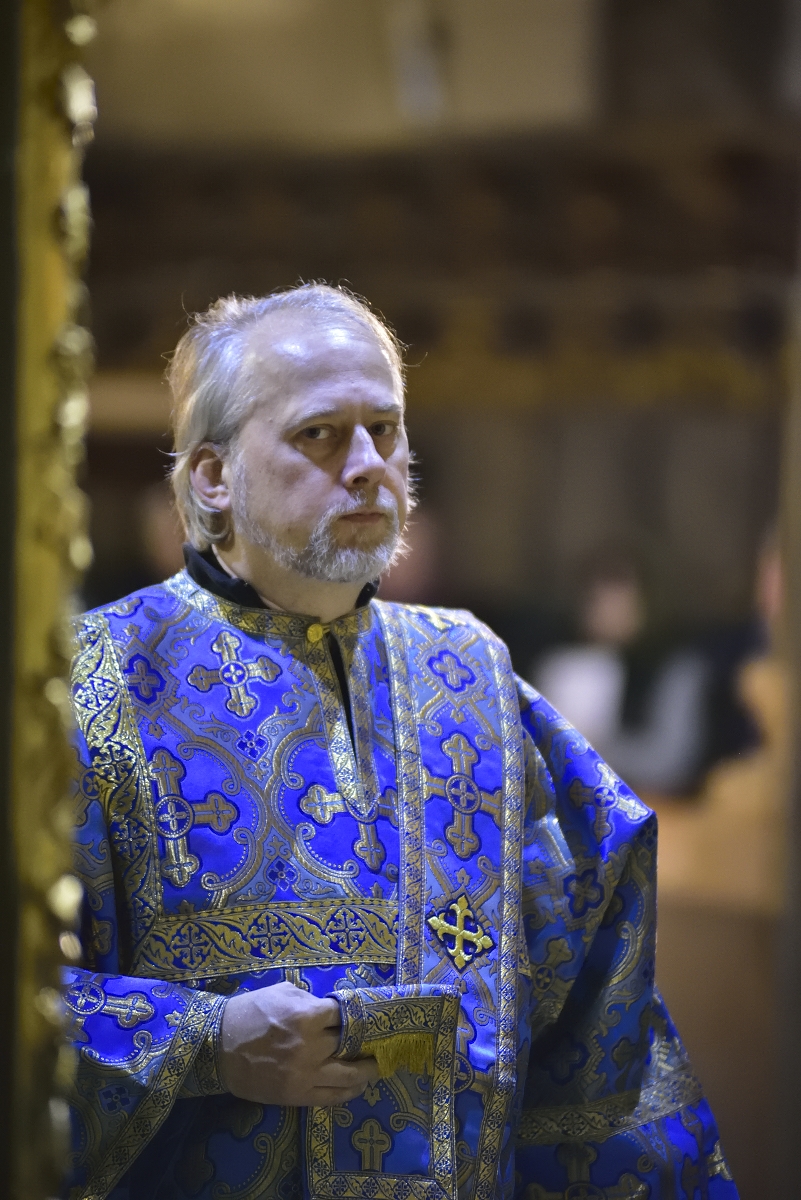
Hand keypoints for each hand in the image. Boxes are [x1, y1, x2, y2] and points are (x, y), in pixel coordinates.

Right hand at [218, 980, 377, 1105]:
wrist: (218, 1047)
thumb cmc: (250, 1013)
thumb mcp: (282, 992)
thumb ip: (311, 1000)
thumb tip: (333, 1010)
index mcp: (306, 1016)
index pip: (345, 1015)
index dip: (355, 1015)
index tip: (362, 1016)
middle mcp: (310, 1047)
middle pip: (350, 1045)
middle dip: (363, 1041)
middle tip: (374, 1040)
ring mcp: (305, 1075)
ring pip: (348, 1077)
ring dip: (366, 1072)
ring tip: (373, 1068)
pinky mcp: (297, 1095)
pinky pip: (331, 1097)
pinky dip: (348, 1092)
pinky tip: (357, 1087)